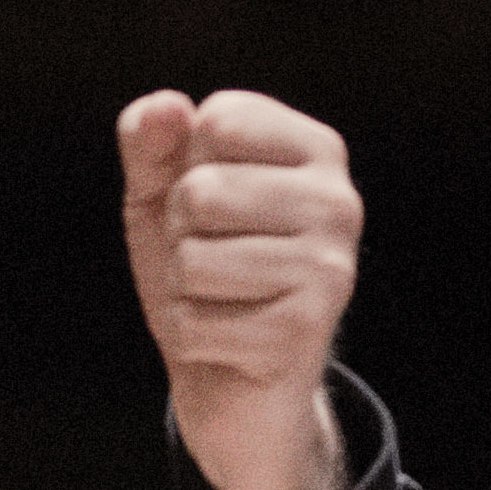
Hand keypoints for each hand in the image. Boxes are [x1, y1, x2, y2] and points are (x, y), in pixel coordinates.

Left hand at [118, 88, 362, 489]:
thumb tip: (165, 107)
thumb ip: (151, 144)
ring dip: (183, 291)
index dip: (184, 169)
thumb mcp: (162, 196)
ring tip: (221, 301)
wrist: (234, 383)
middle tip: (215, 265)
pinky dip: (190, 337)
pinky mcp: (306, 332)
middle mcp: (339, 202)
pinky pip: (195, 322)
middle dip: (181, 237)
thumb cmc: (204, 272)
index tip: (213, 208)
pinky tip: (226, 341)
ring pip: (193, 260)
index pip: (216, 121)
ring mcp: (330, 269)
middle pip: (199, 192)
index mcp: (316, 151)